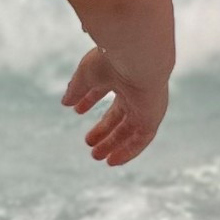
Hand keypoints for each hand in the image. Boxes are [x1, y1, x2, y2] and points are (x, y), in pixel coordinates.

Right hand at [62, 48, 167, 167]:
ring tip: (96, 156)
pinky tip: (114, 161)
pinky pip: (143, 139)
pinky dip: (129, 151)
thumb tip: (65, 102)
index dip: (90, 99)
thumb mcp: (87, 75)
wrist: (137, 58)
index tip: (76, 110)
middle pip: (119, 114)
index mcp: (120, 73)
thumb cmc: (111, 59)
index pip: (105, 89)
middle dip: (103, 129)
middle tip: (88, 142)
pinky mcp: (153, 116)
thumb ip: (77, 88)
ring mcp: (146, 104)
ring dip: (113, 143)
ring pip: (130, 129)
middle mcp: (135, 89)